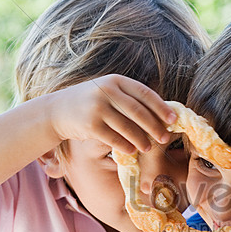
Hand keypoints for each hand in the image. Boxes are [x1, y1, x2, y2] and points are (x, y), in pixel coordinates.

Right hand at [47, 74, 177, 153]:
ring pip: (127, 127)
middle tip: (165, 138)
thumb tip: (159, 114)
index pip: (144, 93)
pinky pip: (114, 139)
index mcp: (115, 80)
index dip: (161, 107)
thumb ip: (129, 98)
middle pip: (138, 112)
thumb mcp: (108, 91)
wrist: (58, 110)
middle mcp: (107, 91)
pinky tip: (132, 150)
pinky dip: (125, 146)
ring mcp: (97, 108)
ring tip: (148, 147)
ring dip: (141, 140)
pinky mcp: (90, 125)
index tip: (173, 119)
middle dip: (155, 127)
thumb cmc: (90, 103)